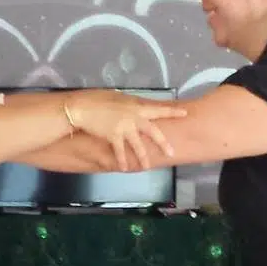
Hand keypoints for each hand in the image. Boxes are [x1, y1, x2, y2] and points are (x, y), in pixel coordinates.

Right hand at [62, 91, 184, 170]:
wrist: (81, 108)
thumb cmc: (97, 99)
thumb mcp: (117, 97)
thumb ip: (129, 103)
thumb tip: (135, 107)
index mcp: (136, 106)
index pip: (158, 108)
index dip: (172, 111)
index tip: (184, 113)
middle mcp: (133, 117)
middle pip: (153, 132)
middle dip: (163, 143)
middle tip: (171, 153)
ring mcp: (124, 128)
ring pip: (138, 145)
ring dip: (143, 157)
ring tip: (148, 167)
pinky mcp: (113, 137)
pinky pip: (120, 151)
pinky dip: (122, 160)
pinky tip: (125, 168)